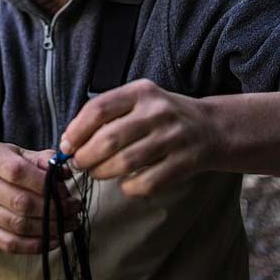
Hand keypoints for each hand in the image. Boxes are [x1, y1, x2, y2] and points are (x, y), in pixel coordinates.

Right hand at [0, 142, 79, 254]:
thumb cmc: (8, 167)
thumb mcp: (25, 155)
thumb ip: (45, 160)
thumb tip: (64, 172)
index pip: (17, 171)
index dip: (44, 183)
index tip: (65, 190)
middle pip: (20, 202)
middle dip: (53, 208)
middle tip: (74, 209)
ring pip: (17, 225)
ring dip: (49, 228)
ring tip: (69, 223)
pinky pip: (10, 243)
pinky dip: (35, 245)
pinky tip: (53, 239)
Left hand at [60, 79, 219, 197]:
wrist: (212, 128)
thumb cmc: (163, 117)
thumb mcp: (139, 101)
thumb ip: (108, 114)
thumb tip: (70, 141)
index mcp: (141, 92)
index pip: (98, 109)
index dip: (76, 131)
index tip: (67, 145)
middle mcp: (158, 112)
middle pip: (108, 139)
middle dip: (85, 156)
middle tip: (79, 163)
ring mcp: (173, 138)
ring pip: (124, 163)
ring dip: (102, 173)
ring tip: (97, 173)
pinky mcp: (184, 164)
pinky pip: (146, 182)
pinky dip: (128, 187)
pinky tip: (126, 183)